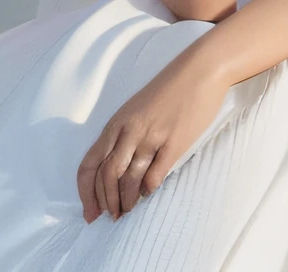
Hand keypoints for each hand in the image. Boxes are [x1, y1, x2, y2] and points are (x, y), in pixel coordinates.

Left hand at [77, 50, 228, 221]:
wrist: (200, 69)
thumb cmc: (169, 88)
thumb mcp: (137, 108)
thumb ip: (125, 135)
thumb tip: (117, 171)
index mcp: (117, 122)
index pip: (90, 163)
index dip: (86, 192)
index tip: (89, 212)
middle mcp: (130, 130)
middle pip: (107, 175)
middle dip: (106, 202)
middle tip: (111, 218)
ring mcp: (151, 136)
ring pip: (129, 179)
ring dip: (126, 201)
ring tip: (128, 211)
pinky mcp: (174, 142)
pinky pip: (155, 174)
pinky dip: (148, 190)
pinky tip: (149, 193)